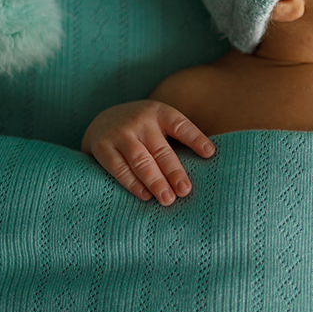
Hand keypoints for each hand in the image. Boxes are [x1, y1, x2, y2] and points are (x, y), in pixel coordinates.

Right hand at [81, 100, 215, 205]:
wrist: (102, 121)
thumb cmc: (142, 128)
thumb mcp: (159, 123)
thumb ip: (177, 138)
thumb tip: (209, 161)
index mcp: (159, 112)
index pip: (180, 125)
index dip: (195, 138)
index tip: (210, 153)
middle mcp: (140, 120)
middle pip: (160, 149)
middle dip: (174, 171)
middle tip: (185, 190)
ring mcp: (120, 133)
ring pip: (140, 160)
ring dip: (155, 181)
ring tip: (168, 199)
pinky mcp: (103, 147)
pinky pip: (120, 168)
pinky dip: (133, 184)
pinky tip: (145, 195)